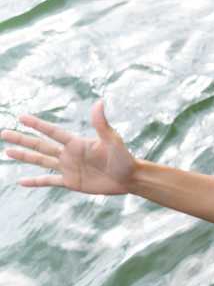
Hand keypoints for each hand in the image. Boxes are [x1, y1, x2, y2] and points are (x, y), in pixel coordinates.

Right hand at [2, 101, 135, 193]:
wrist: (129, 178)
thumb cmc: (124, 158)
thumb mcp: (113, 141)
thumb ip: (102, 124)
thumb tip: (99, 103)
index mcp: (76, 143)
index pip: (52, 132)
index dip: (37, 125)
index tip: (21, 117)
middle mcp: (69, 154)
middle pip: (40, 145)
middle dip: (22, 139)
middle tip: (3, 133)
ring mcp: (68, 168)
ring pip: (41, 161)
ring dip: (24, 157)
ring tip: (7, 152)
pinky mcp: (71, 182)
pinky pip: (49, 181)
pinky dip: (35, 182)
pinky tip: (21, 181)